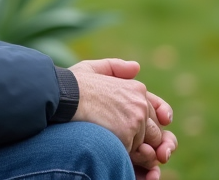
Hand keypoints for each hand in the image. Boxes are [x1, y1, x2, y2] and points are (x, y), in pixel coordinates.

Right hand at [69, 59, 177, 174]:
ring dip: (128, 145)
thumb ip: (116, 67)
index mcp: (137, 88)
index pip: (154, 114)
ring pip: (142, 143)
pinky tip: (104, 140)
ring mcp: (136, 119)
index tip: (133, 130)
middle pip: (153, 132)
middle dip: (140, 138)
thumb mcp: (94, 68)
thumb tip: (136, 68)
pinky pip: (130, 151)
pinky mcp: (127, 134)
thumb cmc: (74, 84)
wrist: (63, 97)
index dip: (145, 125)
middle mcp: (141, 103)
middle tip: (118, 135)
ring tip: (108, 136)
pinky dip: (119, 150)